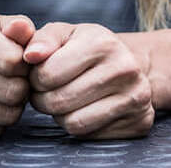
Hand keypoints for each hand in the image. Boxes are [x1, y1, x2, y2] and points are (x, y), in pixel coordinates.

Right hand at [0, 12, 34, 136]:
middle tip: (16, 80)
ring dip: (14, 106)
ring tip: (5, 90)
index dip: (26, 64)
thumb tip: (24, 29)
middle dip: (23, 87)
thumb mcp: (3, 25)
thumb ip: (20, 27)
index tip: (20, 61)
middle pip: (12, 91)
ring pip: (5, 115)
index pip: (13, 61)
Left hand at [23, 22, 154, 138]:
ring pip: (72, 123)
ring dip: (60, 115)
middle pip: (58, 101)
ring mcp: (136, 97)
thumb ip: (41, 39)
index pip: (47, 75)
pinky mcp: (139, 121)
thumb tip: (30, 55)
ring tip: (67, 100)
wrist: (130, 65)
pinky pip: (90, 136)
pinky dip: (80, 126)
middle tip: (50, 91)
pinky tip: (86, 109)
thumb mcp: (65, 35)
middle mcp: (125, 68)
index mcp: (103, 43)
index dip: (36, 78)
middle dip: (44, 99)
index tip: (43, 74)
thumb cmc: (88, 49)